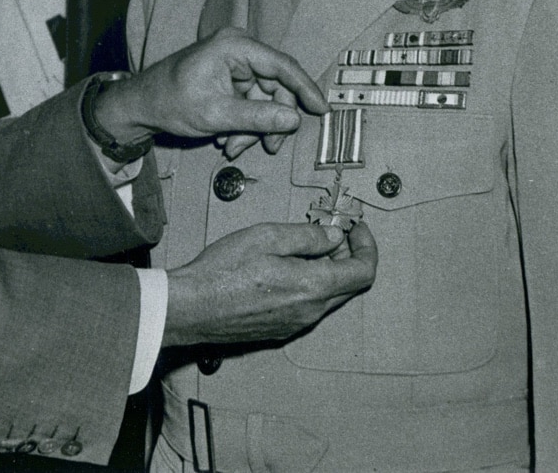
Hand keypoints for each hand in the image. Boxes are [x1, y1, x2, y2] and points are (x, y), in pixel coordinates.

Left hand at [92, 27, 325, 147]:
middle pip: (276, 86)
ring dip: (254, 128)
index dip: (305, 88)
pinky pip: (250, 102)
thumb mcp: (216, 114)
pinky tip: (229, 140)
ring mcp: (234, 63)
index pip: (282, 65)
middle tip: (269, 148)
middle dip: (271, 120)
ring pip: (264, 99)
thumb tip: (294, 119)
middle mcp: (238, 49)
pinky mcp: (230, 77)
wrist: (140, 105)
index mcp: (235, 46)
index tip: (321, 110)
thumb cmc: (170, 101)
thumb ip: (257, 117)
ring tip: (233, 147)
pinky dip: (244, 124)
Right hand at [162, 222, 376, 346]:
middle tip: (329, 230)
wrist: (191, 308)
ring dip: (327, 268)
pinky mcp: (280, 329)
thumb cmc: (222, 271)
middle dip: (347, 254)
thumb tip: (333, 235)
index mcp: (312, 287)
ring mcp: (296, 324)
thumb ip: (307, 236)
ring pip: (328, 295)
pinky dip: (310, 283)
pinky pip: (308, 306)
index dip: (366, 245)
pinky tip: (285, 267)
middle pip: (350, 284)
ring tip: (303, 245)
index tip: (355, 227)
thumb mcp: (266, 237)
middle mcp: (310, 311)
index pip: (363, 271)